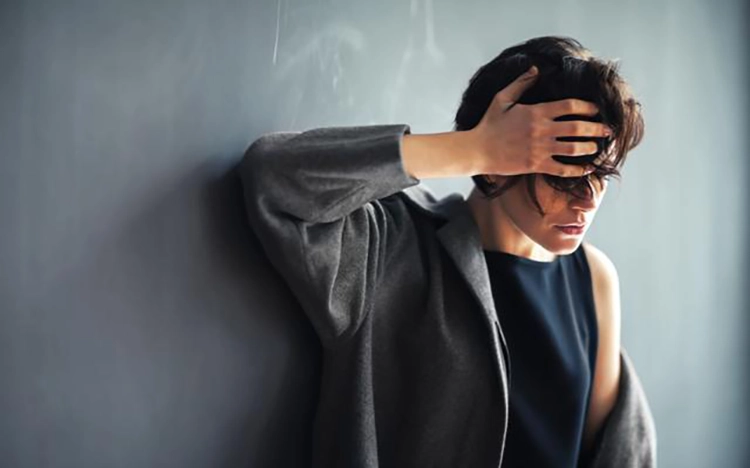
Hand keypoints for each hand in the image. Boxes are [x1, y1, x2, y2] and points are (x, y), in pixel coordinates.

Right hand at [468, 65, 612, 177]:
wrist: (477, 150)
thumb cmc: (488, 124)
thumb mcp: (502, 98)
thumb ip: (521, 83)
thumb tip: (535, 69)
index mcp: (537, 112)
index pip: (570, 106)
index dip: (588, 107)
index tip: (597, 110)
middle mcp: (542, 130)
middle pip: (578, 128)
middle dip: (597, 128)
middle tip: (609, 130)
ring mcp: (540, 149)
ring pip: (573, 149)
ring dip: (590, 148)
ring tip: (598, 148)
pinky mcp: (536, 165)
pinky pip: (562, 169)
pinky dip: (577, 171)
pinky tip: (586, 170)